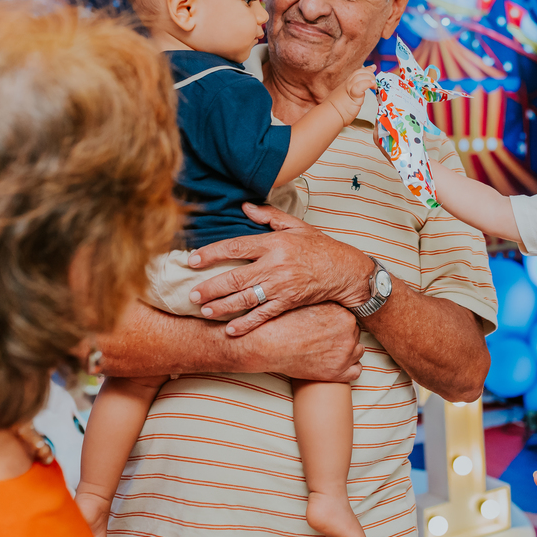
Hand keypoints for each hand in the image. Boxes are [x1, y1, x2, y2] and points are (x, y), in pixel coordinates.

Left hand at [186, 203, 373, 334]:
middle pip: (235, 277)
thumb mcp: (296, 226)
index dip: (212, 253)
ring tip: (204, 309)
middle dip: (211, 286)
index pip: (236, 248)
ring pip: (245, 298)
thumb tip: (245, 207)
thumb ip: (269, 216)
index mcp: (274, 244)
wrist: (344, 270)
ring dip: (222, 306)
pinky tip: (230, 330)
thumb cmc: (320, 246)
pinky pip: (263, 315)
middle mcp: (275, 266)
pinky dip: (246, 324)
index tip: (192, 260)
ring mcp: (281, 287)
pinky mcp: (288, 303)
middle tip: (192, 293)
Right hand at [239, 302, 364, 381]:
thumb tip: (332, 297)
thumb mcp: (308, 303)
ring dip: (346, 352)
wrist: (267, 345)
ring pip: (357, 351)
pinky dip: (347, 368)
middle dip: (342, 337)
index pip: (350, 319)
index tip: (328, 327)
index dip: (338, 323)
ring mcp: (345, 353)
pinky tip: (334, 364)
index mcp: (344, 314)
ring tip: (328, 351)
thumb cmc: (284, 323)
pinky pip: (356, 371)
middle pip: (354, 334)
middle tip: (324, 339)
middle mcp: (348, 333)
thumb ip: (326, 304)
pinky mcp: (338, 372)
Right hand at [329, 66, 376, 124]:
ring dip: (370, 78)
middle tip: (374, 82)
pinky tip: (372, 85)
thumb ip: (352, 94)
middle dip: (369, 74)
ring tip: (374, 85)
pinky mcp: (352, 95)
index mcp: (346, 85)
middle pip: (359, 72)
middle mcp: (347, 84)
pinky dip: (367, 83)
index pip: (357, 73)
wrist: (329, 116)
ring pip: (360, 76)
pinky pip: (360, 85)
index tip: (373, 67)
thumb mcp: (345, 99)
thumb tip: (359, 95)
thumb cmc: (337, 111)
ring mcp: (349, 88)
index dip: (366, 69)